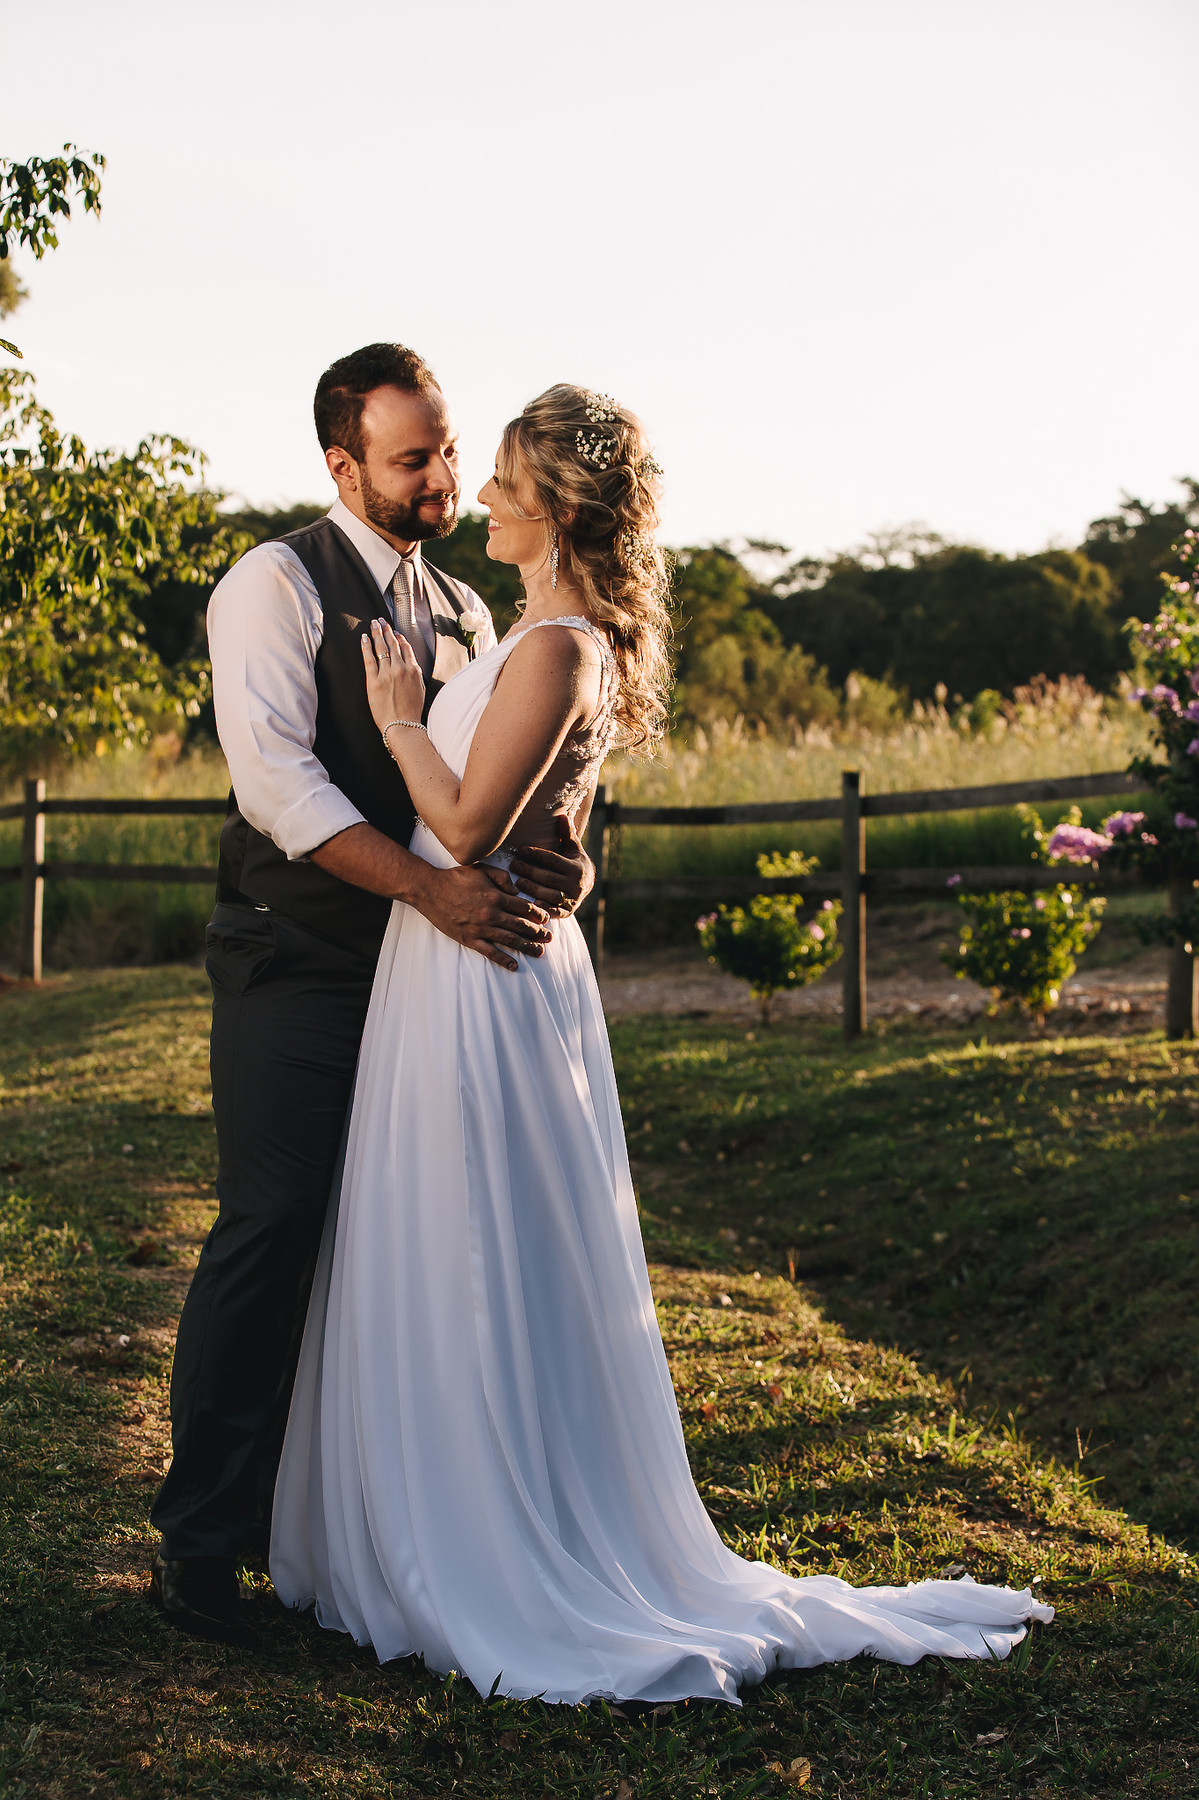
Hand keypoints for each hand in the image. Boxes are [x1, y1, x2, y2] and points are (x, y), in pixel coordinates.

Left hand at [361, 617, 424, 737]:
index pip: (405, 648)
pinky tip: (364, 638)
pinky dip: (366, 646)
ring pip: (381, 648)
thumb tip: (410, 664)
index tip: (394, 631)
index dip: (399, 637)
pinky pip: (369, 659)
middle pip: (393, 644)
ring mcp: (387, 674)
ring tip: (373, 624)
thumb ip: (415, 674)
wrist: (402, 726)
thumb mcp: (420, 689)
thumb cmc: (412, 711)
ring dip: (377, 633)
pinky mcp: (374, 681)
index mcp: (414, 670)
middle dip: (386, 630)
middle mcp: (401, 669)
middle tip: (381, 621)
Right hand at [412, 862, 553, 971]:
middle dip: (538, 933)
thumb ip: (502, 877)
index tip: (546, 919)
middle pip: (521, 926)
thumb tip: (518, 889)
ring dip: (527, 947)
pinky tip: (514, 966)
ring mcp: (480, 928)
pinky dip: (503, 960)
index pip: (524, 908)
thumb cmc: (456, 878)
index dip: (538, 914)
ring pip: (510, 940)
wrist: (429, 890)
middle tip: (550, 938)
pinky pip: (490, 952)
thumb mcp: (481, 869)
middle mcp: (491, 914)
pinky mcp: (469, 939)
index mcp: (496, 896)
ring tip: (540, 952)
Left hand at [508, 815, 594, 917]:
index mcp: (577, 867)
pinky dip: (542, 908)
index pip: (553, 860)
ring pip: (550, 895)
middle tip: (513, 866)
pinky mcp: (569, 912)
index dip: (536, 855)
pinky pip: (554, 911)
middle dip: (529, 871)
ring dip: (532, 889)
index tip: (520, 850)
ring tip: (517, 882)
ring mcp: (573, 899)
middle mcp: (577, 884)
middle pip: (549, 877)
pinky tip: (529, 903)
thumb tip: (561, 815)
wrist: (587, 885)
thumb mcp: (573, 848)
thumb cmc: (574, 862)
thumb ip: (566, 834)